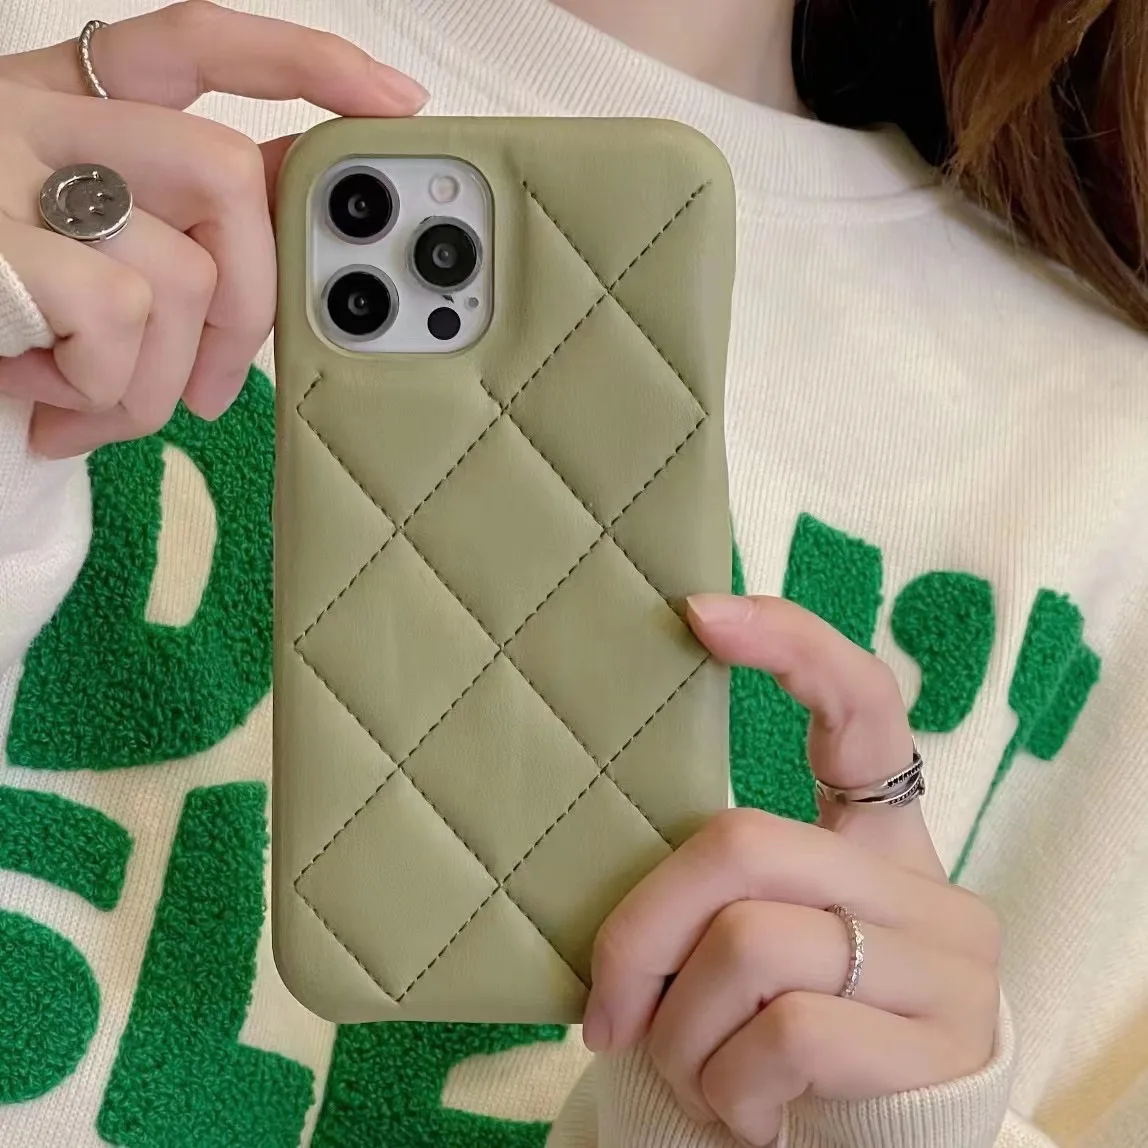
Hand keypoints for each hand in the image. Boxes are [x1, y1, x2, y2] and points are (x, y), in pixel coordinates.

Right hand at [0, 0, 426, 456]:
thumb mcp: (76, 251)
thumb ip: (173, 232)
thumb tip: (289, 259)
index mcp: (63, 104)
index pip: (197, 44)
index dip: (304, 63)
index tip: (393, 99)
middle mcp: (32, 115)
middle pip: (221, 173)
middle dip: (252, 304)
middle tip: (217, 390)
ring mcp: (0, 171)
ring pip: (179, 270)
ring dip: (159, 383)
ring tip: (97, 413)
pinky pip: (117, 318)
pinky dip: (105, 394)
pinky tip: (50, 407)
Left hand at [584, 594, 1001, 1145]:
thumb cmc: (782, 1033)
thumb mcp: (750, 949)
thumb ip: (714, 894)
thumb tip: (588, 885)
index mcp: (878, 838)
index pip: (862, 705)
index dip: (790, 644)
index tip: (696, 611)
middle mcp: (926, 887)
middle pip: (740, 844)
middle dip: (641, 933)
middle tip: (605, 1012)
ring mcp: (943, 966)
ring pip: (750, 946)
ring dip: (682, 1033)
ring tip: (690, 1074)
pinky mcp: (937, 1047)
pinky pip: (784, 1035)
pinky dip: (729, 1087)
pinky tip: (747, 1113)